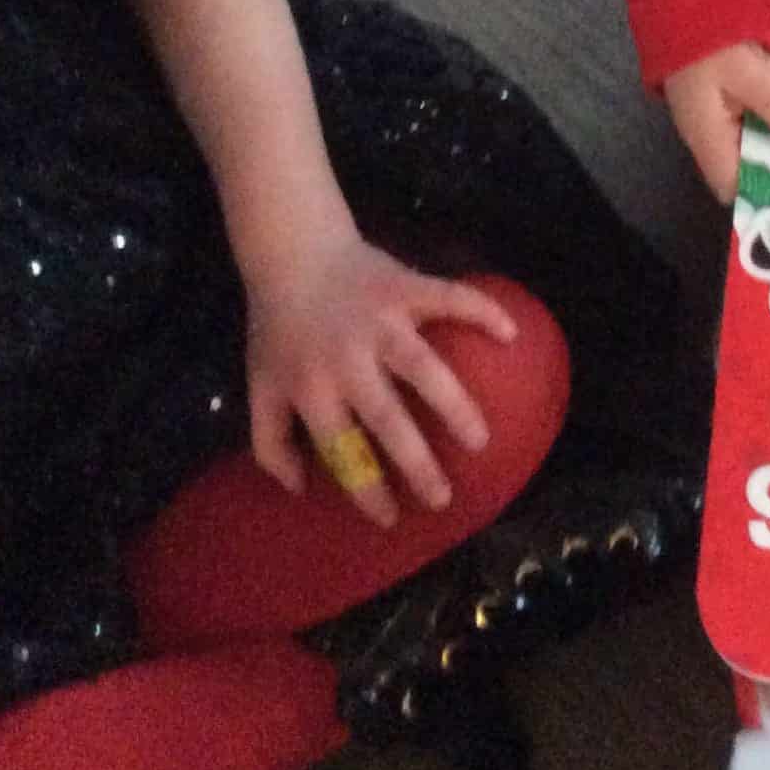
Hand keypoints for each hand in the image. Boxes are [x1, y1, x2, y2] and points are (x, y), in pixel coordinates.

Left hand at [244, 233, 517, 527]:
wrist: (293, 252)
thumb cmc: (279, 328)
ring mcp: (382, 321)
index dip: (366, 488)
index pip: (341, 449)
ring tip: (480, 439)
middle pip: (387, 419)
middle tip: (443, 498)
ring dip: (454, 405)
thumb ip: (270, 442)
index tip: (392, 518)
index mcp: (312, 387)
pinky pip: (450, 298)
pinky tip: (509, 335)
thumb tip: (301, 487)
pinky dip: (481, 312)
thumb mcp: (260, 387)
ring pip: (424, 367)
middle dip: (417, 463)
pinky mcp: (408, 286)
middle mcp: (349, 359)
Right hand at [667, 40, 769, 201]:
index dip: (766, 194)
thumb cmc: (707, 40)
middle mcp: (710, 134)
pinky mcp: (727, 93)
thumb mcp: (746, 71)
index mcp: (707, 138)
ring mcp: (717, 113)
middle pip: (749, 165)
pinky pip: (755, 114)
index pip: (733, 188)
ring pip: (756, 139)